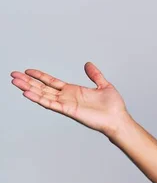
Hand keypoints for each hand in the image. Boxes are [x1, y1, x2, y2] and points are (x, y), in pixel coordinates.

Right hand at [10, 62, 130, 136]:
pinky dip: (38, 99)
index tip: (28, 71)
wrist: (118, 118)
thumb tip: (88, 64)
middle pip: (43, 88)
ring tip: (15, 82)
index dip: (40, 76)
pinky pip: (51, 104)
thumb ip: (95, 75)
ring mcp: (66, 104)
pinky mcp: (69, 110)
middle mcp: (67, 97)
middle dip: (28, 81)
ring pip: (43, 95)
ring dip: (28, 89)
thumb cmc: (113, 106)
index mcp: (73, 91)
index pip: (52, 82)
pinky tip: (27, 93)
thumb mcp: (104, 85)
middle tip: (13, 75)